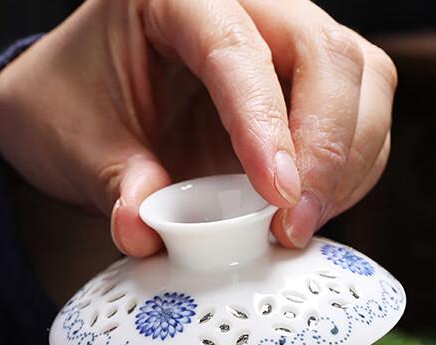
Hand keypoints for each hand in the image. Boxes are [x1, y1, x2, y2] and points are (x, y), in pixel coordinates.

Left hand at [0, 0, 395, 255]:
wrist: (81, 107)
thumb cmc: (73, 109)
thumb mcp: (78, 148)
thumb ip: (119, 186)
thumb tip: (145, 232)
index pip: (237, 49)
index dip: (265, 125)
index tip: (276, 195)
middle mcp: (244, 5)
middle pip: (325, 53)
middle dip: (325, 147)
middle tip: (294, 222)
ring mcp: (283, 42)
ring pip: (362, 79)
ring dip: (347, 162)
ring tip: (300, 224)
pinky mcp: (305, 86)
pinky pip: (361, 118)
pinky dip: (350, 171)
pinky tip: (313, 209)